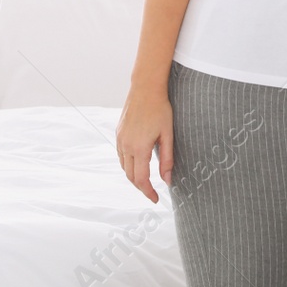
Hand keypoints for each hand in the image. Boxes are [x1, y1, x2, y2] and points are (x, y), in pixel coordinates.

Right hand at [116, 87, 173, 202]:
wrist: (146, 88)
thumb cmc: (160, 108)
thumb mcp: (168, 135)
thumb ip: (167, 160)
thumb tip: (167, 180)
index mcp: (139, 148)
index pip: (141, 180)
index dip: (148, 192)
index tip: (156, 199)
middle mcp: (126, 145)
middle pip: (130, 176)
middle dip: (141, 187)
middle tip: (152, 193)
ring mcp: (120, 139)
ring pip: (124, 167)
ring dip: (133, 176)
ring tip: (146, 180)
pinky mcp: (118, 133)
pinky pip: (121, 155)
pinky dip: (128, 165)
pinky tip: (138, 163)